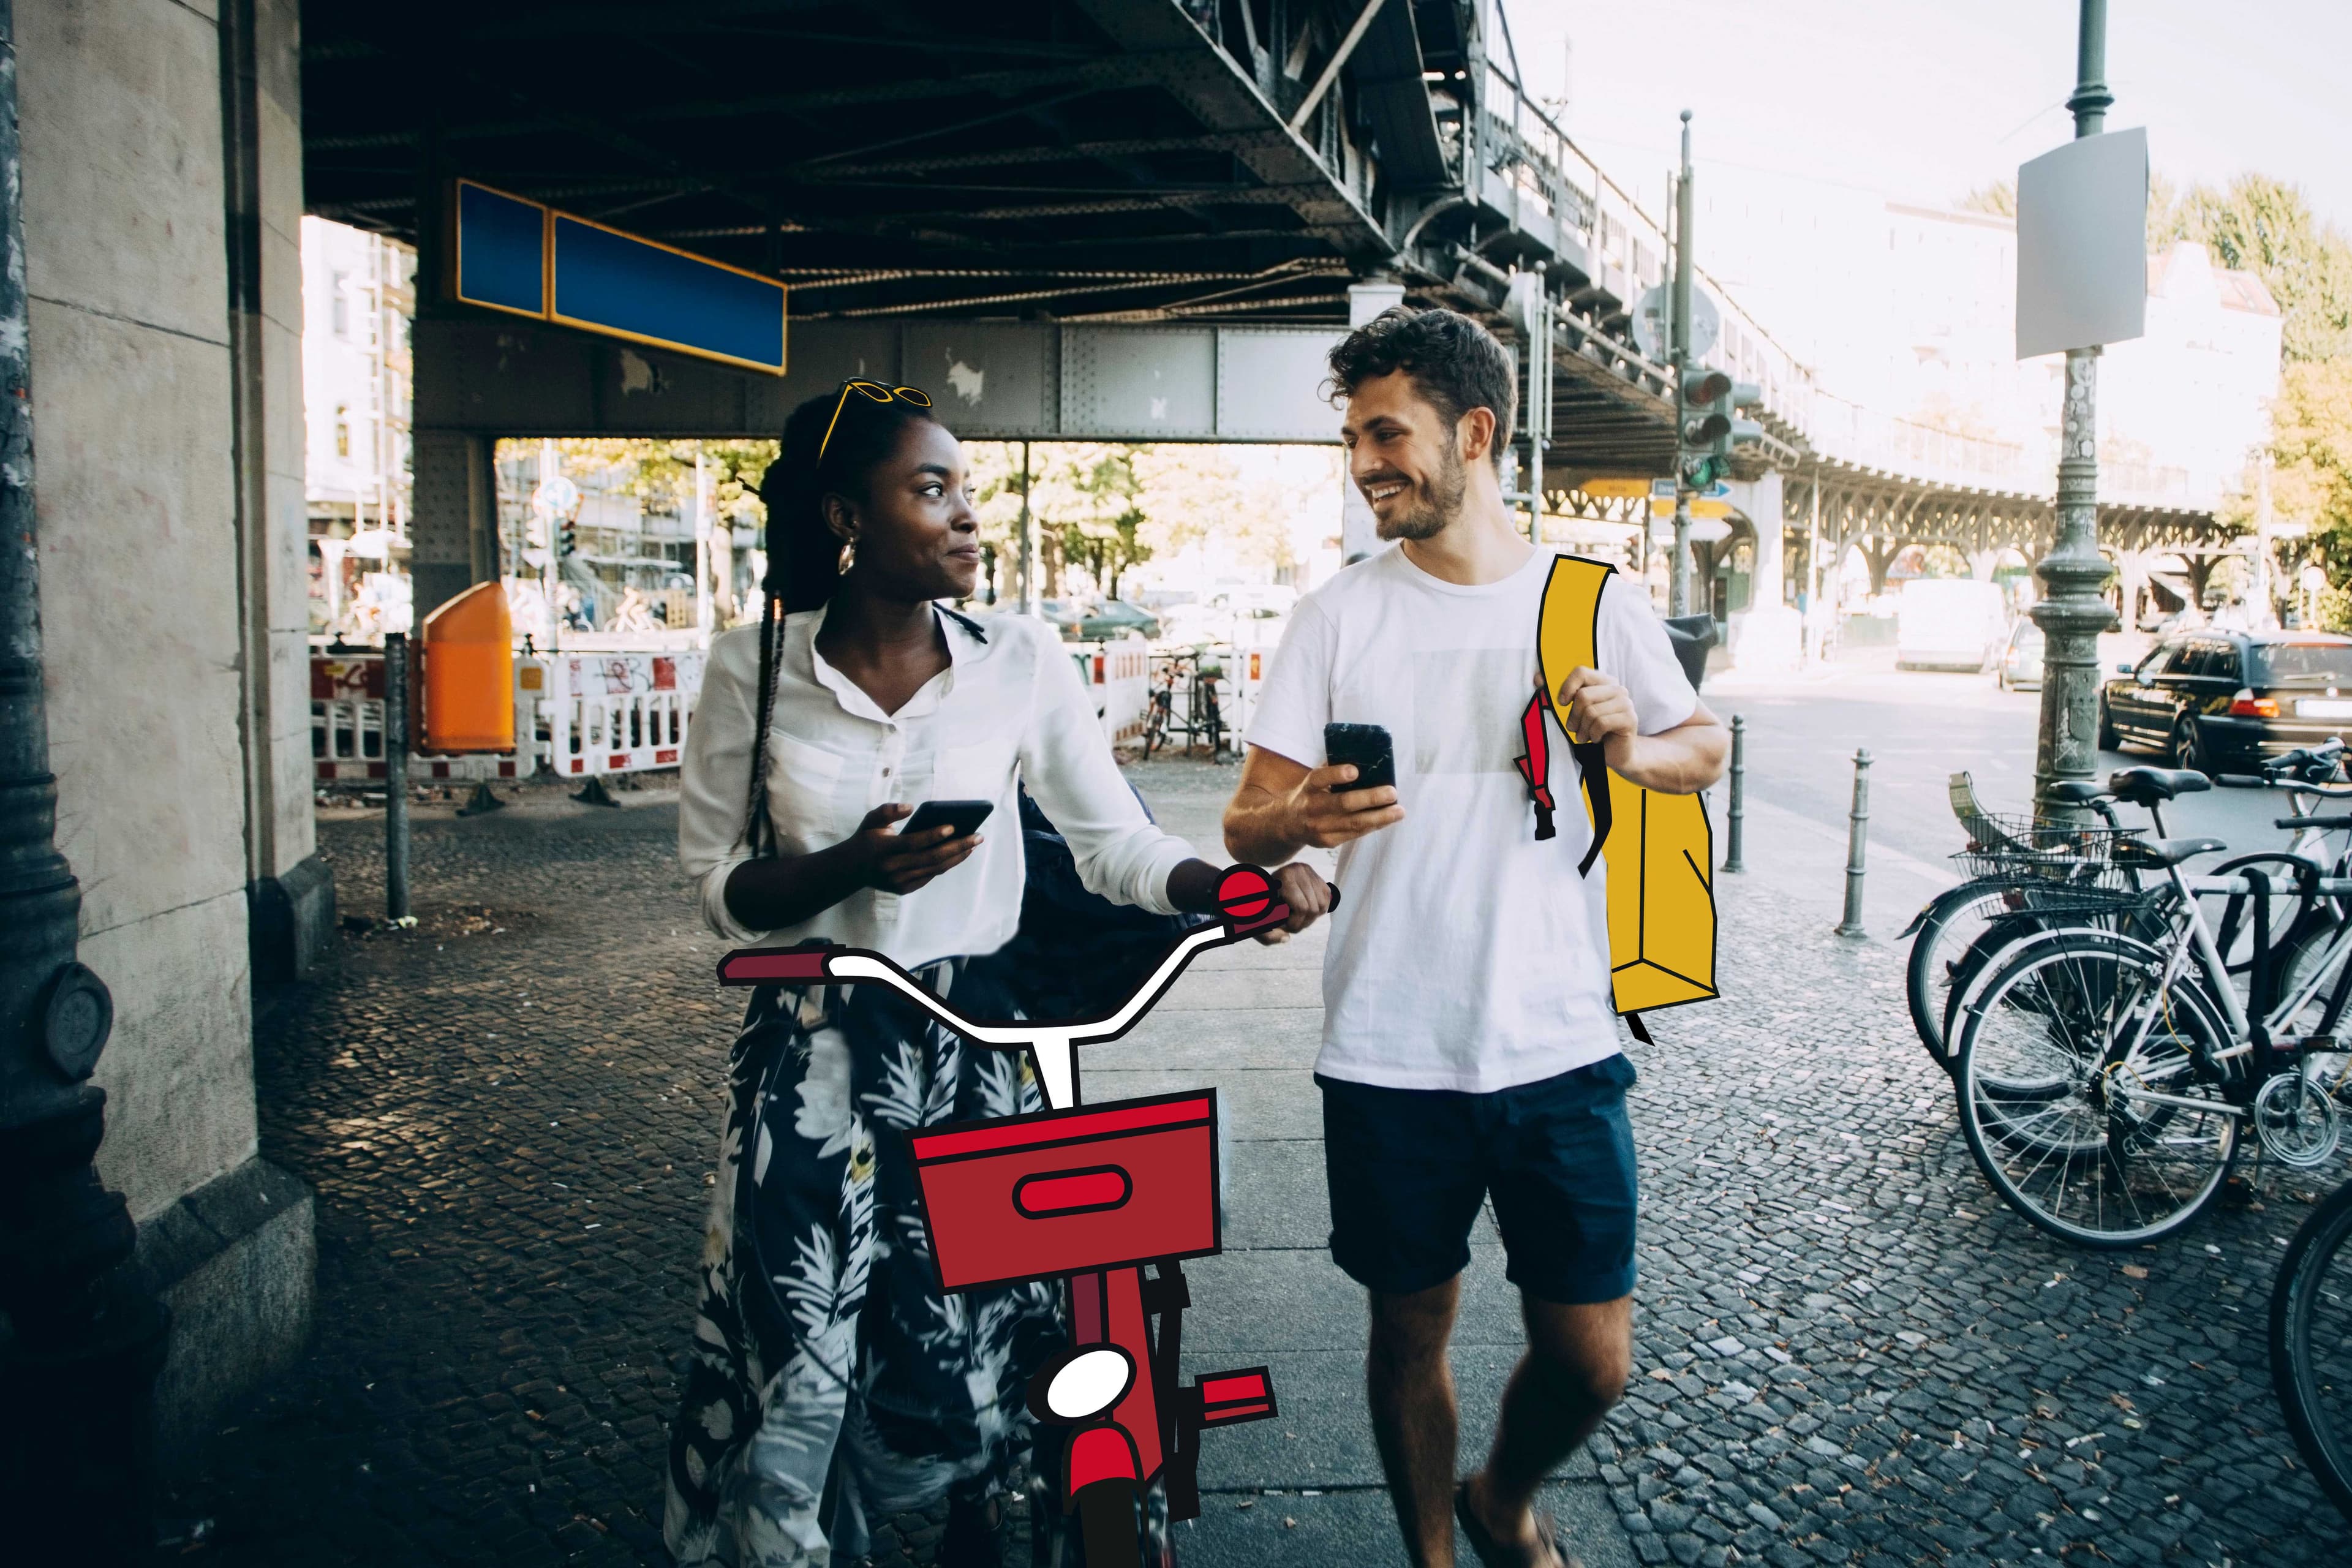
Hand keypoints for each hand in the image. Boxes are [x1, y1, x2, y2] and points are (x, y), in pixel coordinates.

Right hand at [849, 803, 981, 894]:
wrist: (851, 869)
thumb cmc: (867, 838)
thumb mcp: (871, 820)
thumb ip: (888, 810)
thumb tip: (910, 807)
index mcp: (884, 849)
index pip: (913, 843)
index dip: (933, 835)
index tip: (953, 826)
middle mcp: (892, 868)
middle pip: (931, 858)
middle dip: (957, 847)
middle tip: (977, 836)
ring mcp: (898, 882)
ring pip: (934, 869)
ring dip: (957, 857)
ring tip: (973, 844)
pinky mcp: (904, 889)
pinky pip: (930, 876)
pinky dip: (946, 864)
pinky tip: (959, 853)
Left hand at [1253, 862, 1334, 943]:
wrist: (1256, 885)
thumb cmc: (1257, 905)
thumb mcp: (1257, 921)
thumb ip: (1267, 935)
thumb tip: (1287, 938)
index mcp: (1285, 876)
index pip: (1302, 908)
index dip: (1294, 924)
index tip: (1282, 927)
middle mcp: (1299, 870)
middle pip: (1314, 908)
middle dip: (1303, 923)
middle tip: (1290, 926)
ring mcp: (1309, 871)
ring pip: (1322, 905)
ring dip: (1311, 918)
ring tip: (1296, 919)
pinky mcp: (1316, 876)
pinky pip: (1326, 898)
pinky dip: (1318, 910)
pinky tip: (1304, 912)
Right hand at [1285, 763, 1403, 849]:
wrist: (1287, 823)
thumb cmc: (1310, 794)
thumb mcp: (1314, 779)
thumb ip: (1334, 769)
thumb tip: (1367, 756)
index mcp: (1308, 787)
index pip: (1320, 778)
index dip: (1337, 774)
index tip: (1355, 770)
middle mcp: (1311, 808)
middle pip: (1343, 803)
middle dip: (1370, 798)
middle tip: (1392, 792)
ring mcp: (1319, 828)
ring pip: (1353, 823)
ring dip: (1380, 817)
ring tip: (1399, 811)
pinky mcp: (1328, 841)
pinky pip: (1355, 834)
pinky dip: (1373, 826)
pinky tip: (1387, 819)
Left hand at [1555, 667, 1639, 765]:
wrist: (1615, 753)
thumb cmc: (1592, 730)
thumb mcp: (1575, 711)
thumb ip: (1559, 694)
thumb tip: (1536, 679)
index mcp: (1604, 681)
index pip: (1581, 672)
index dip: (1567, 687)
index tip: (1562, 703)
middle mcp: (1617, 689)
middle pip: (1583, 696)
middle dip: (1574, 716)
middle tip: (1573, 728)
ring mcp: (1626, 703)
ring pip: (1591, 712)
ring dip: (1583, 729)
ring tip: (1584, 736)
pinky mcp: (1630, 719)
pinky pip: (1601, 724)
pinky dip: (1593, 735)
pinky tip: (1595, 739)